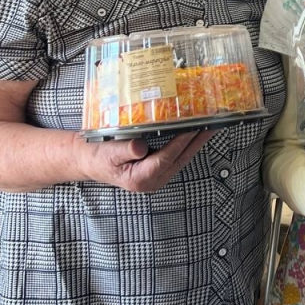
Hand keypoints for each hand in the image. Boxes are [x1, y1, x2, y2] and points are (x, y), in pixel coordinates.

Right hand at [86, 130, 214, 192]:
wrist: (90, 162)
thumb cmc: (98, 157)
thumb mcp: (108, 153)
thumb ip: (125, 150)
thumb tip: (141, 148)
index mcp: (140, 178)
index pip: (166, 158)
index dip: (181, 142)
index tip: (193, 127)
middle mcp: (152, 181)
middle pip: (181, 159)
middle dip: (198, 141)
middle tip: (213, 124)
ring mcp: (157, 178)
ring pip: (182, 158)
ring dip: (196, 142)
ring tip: (210, 125)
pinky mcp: (159, 171)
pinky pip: (177, 157)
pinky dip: (188, 144)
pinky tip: (196, 132)